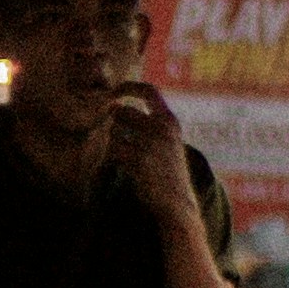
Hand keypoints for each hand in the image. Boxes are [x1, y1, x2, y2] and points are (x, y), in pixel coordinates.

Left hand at [101, 87, 202, 216]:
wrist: (176, 201)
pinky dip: (113, 158)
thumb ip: (149, 122)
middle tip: (120, 141)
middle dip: (114, 124)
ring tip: (127, 158)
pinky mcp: (139, 160)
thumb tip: (115, 106)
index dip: (128, 87)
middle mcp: (162, 128)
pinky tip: (126, 168)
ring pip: (114, 131)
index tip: (113, 92)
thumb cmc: (166, 170)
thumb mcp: (167, 140)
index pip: (149, 90)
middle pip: (121, 112)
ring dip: (113, 144)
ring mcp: (151, 143)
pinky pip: (112, 150)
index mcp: (170, 120)